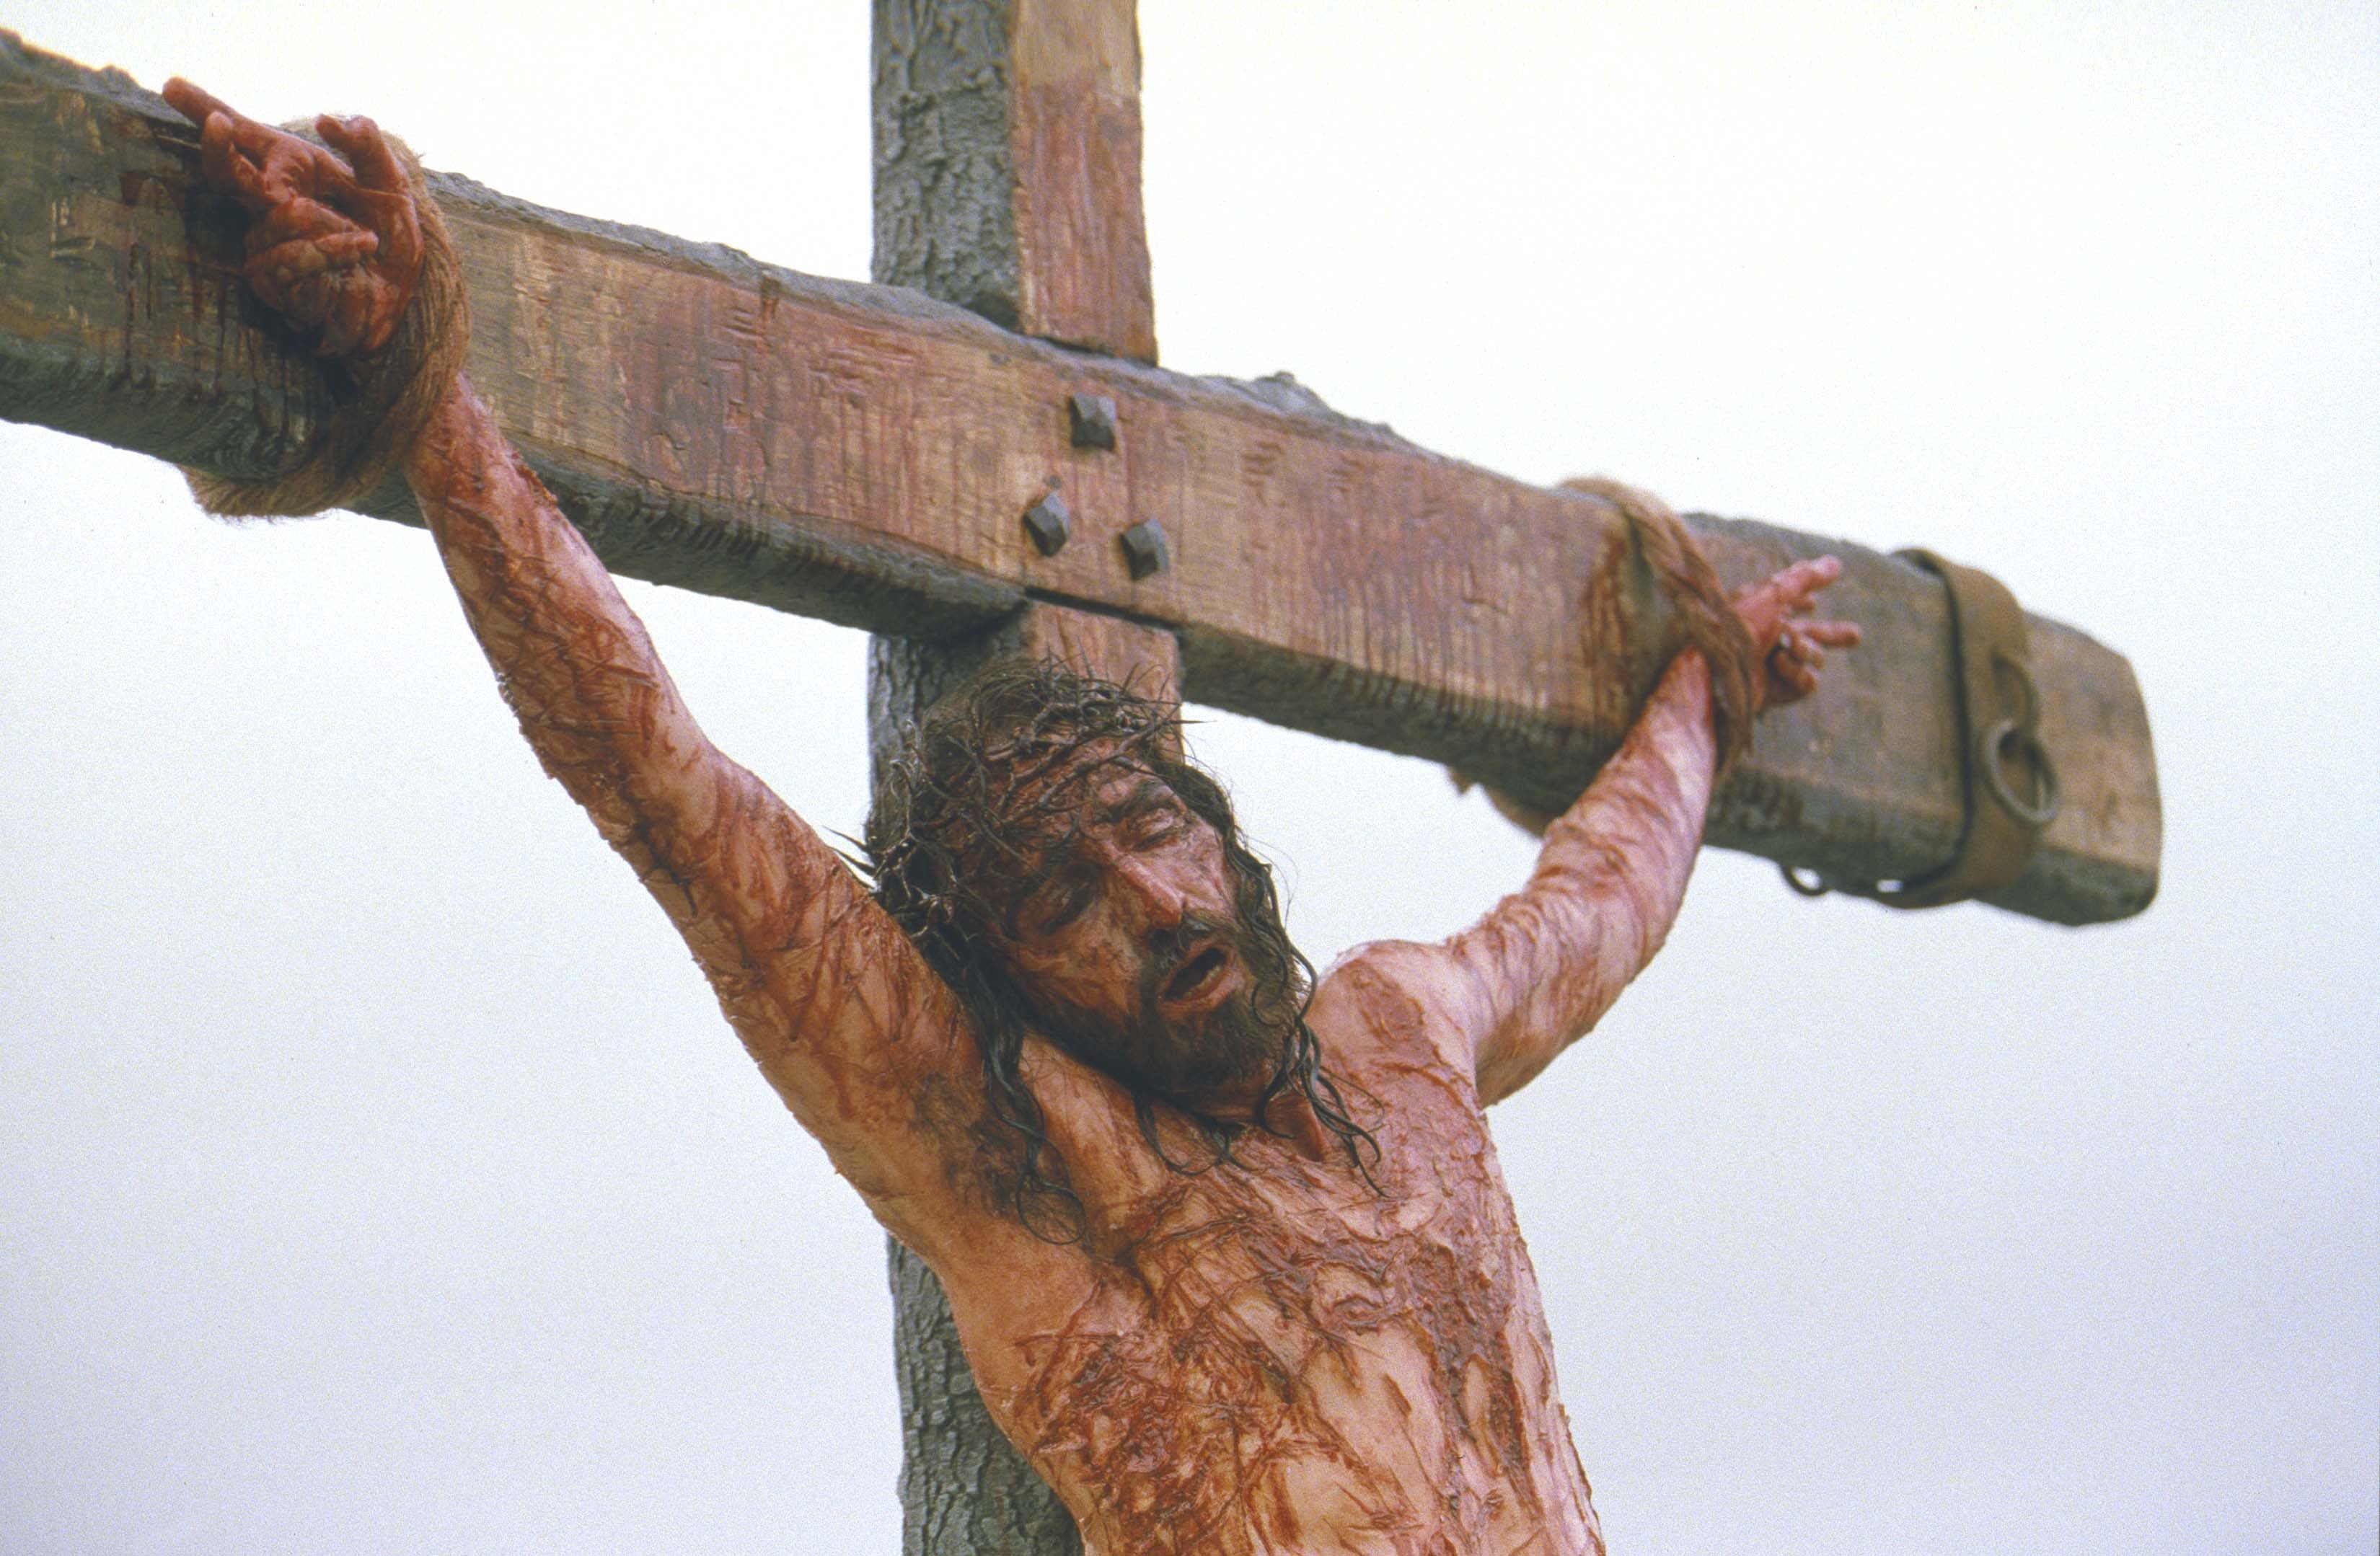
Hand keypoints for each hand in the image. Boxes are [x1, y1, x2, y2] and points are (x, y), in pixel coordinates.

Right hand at [163, 79, 423, 357]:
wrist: (403, 295)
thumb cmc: (391, 238)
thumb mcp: (391, 185)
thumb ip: (369, 148)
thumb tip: (333, 120)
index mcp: (288, 173)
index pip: (240, 138)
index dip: (204, 110)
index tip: (171, 85)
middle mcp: (266, 206)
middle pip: (227, 173)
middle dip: (225, 152)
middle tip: (229, 132)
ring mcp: (264, 245)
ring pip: (281, 218)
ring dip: (332, 227)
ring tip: (365, 239)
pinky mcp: (272, 283)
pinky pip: (292, 257)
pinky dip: (332, 252)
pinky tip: (358, 252)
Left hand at [1732, 556, 1861, 711]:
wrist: (1716, 672)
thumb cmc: (1735, 628)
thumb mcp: (1770, 594)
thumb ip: (1803, 578)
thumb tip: (1835, 562)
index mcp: (1761, 612)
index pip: (1789, 604)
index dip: (1803, 600)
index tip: (1812, 602)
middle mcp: (1769, 639)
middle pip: (1812, 636)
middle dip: (1834, 635)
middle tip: (1856, 636)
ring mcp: (1775, 667)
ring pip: (1815, 656)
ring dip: (1806, 647)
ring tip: (1788, 644)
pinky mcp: (1780, 691)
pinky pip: (1809, 681)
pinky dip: (1798, 671)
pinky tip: (1780, 664)